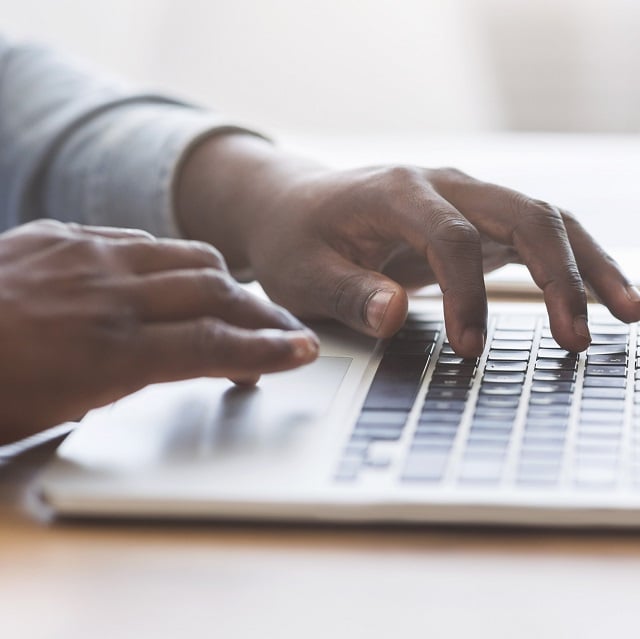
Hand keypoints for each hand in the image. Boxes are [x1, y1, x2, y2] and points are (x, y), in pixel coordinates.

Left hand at [0, 220, 317, 444]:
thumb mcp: (57, 410)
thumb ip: (126, 378)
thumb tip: (169, 362)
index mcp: (105, 352)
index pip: (211, 344)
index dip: (266, 349)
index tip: (303, 352)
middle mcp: (106, 294)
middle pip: (214, 291)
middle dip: (261, 313)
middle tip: (286, 330)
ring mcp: (85, 255)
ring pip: (187, 256)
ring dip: (225, 282)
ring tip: (240, 304)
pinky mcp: (63, 235)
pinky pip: (142, 239)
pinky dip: (174, 262)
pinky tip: (176, 279)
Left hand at [177, 135, 639, 356]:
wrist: (295, 208)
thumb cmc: (295, 240)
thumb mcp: (302, 273)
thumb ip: (347, 293)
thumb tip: (393, 316)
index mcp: (396, 192)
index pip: (452, 238)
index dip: (467, 294)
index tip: (469, 348)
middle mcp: (442, 185)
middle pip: (522, 214)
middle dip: (557, 276)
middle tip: (574, 338)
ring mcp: (464, 199)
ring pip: (544, 219)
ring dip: (586, 265)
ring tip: (626, 314)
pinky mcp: (474, 221)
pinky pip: (536, 234)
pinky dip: (572, 263)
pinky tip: (599, 297)